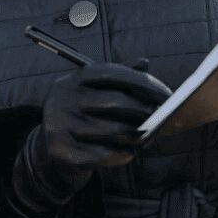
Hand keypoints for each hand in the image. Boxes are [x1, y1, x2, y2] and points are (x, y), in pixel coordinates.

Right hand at [0, 62, 170, 217]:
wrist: (50, 152)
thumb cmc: (81, 118)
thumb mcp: (92, 93)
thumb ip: (117, 77)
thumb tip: (145, 63)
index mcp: (71, 80)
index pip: (110, 73)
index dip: (142, 82)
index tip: (167, 94)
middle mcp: (62, 99)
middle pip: (115, 102)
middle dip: (145, 111)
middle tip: (163, 118)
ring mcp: (59, 125)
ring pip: (114, 131)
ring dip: (138, 136)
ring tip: (146, 137)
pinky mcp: (62, 151)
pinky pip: (105, 154)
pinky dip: (124, 155)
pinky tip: (129, 153)